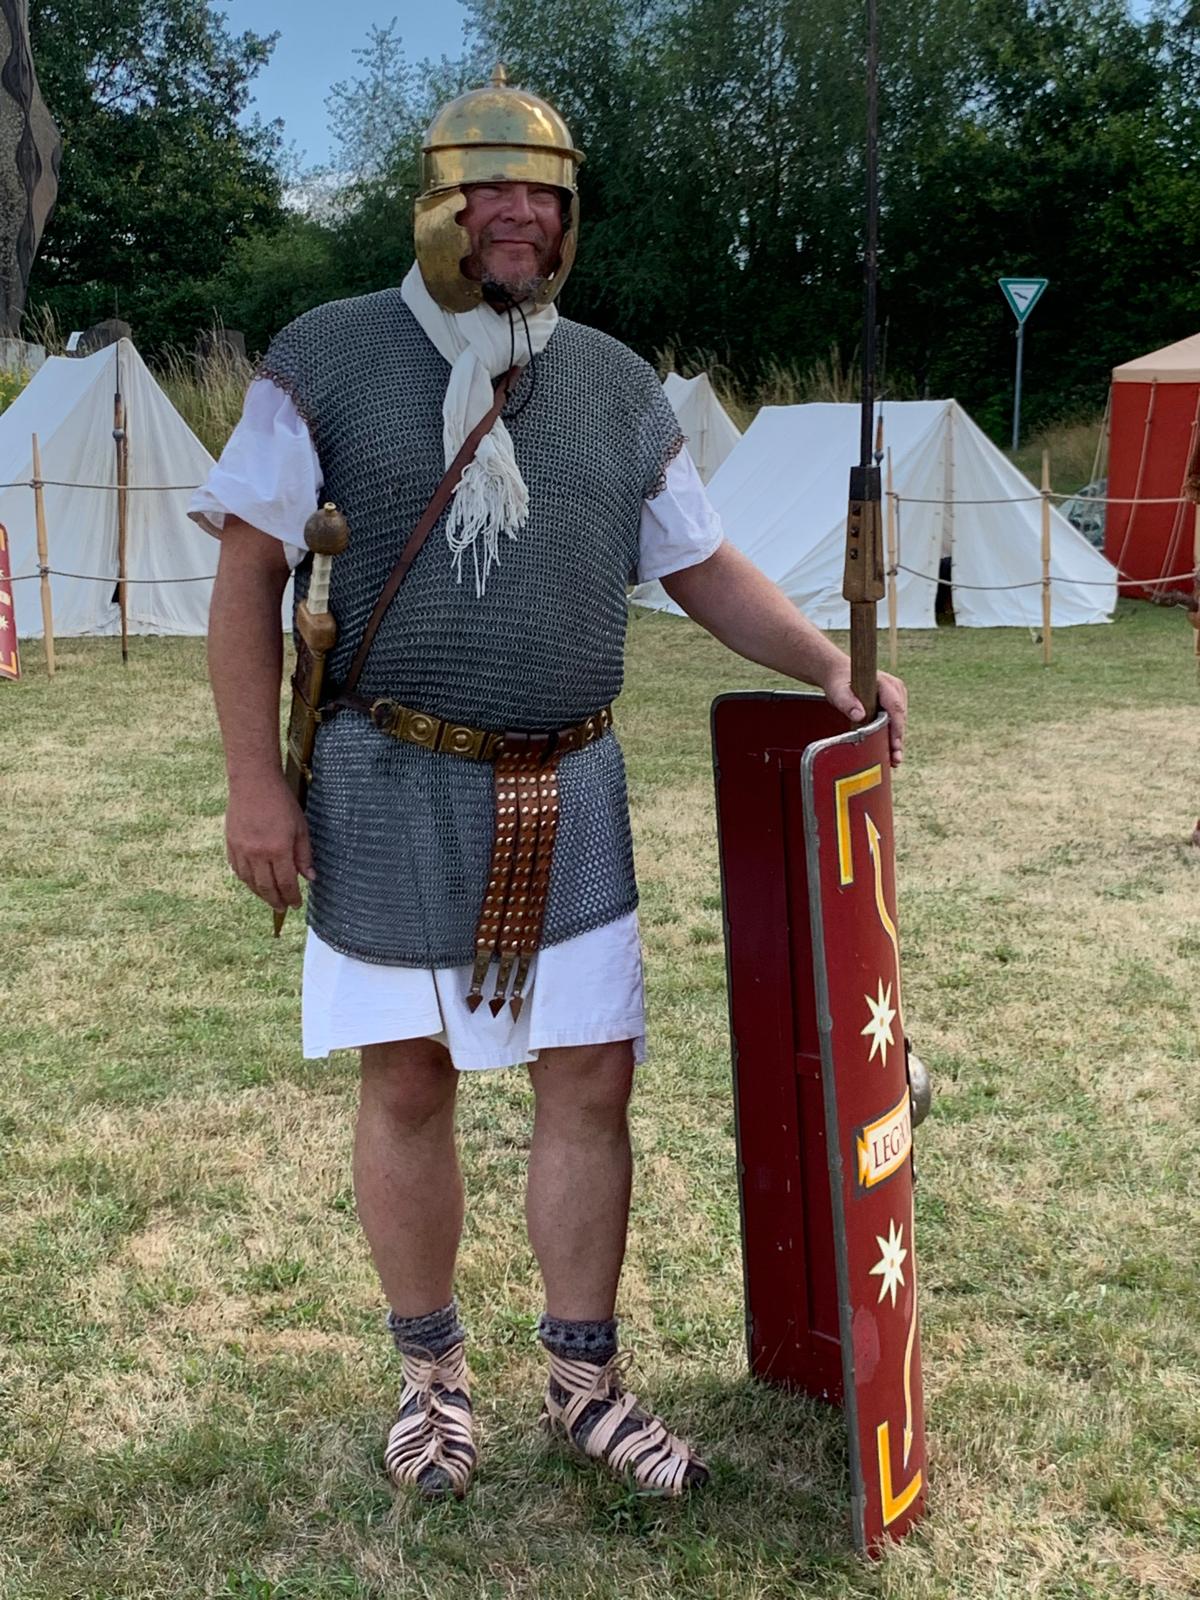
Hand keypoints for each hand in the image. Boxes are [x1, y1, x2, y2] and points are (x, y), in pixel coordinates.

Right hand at [225, 774, 314, 912]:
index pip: (286, 883)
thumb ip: (304, 855)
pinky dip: (247, 880)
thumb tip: (310, 878)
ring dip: (261, 894)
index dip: (292, 897)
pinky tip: (254, 883)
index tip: (296, 905)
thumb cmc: (281, 802)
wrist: (253, 783)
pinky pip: (238, 870)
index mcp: (278, 849)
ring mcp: (241, 850)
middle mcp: (257, 854)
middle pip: (266, 887)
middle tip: (282, 908)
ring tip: (270, 899)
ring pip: (250, 882)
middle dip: (276, 901)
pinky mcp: (230, 845)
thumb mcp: (300, 827)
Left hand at [820, 660, 907, 767]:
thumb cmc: (839, 682)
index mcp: (884, 683)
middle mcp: (895, 688)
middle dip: (898, 739)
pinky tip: (891, 751)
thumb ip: (847, 702)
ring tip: (894, 760)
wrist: (840, 674)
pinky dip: (893, 735)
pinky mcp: (894, 703)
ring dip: (897, 739)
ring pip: (900, 721)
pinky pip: (896, 720)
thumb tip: (859, 715)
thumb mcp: (838, 691)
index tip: (894, 745)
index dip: (896, 728)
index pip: (895, 707)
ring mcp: (897, 695)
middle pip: (900, 717)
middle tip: (895, 759)